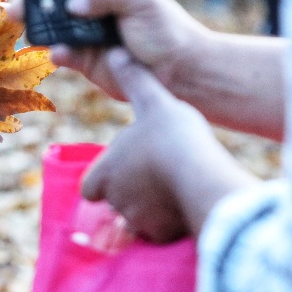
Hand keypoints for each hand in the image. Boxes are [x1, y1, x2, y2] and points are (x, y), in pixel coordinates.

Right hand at [6, 0, 211, 101]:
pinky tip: (58, 51)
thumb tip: (73, 4)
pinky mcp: (84, 60)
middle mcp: (90, 4)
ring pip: (52, 25)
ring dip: (34, 22)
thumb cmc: (165, 27)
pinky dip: (57, 52)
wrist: (178, 72)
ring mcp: (84, 32)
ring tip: (20, 18)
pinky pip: (63, 53)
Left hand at [82, 49, 255, 240]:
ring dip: (151, 207)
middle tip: (154, 173)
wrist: (201, 176)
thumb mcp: (152, 100)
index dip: (103, 177)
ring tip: (173, 187)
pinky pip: (163, 233)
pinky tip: (187, 203)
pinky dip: (170, 222)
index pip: (90, 186)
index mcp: (105, 173)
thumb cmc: (170, 137)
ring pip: (139, 219)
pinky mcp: (163, 237)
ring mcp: (139, 221)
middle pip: (116, 201)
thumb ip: (134, 80)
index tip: (121, 167)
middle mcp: (116, 201)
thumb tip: (117, 53)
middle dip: (131, 192)